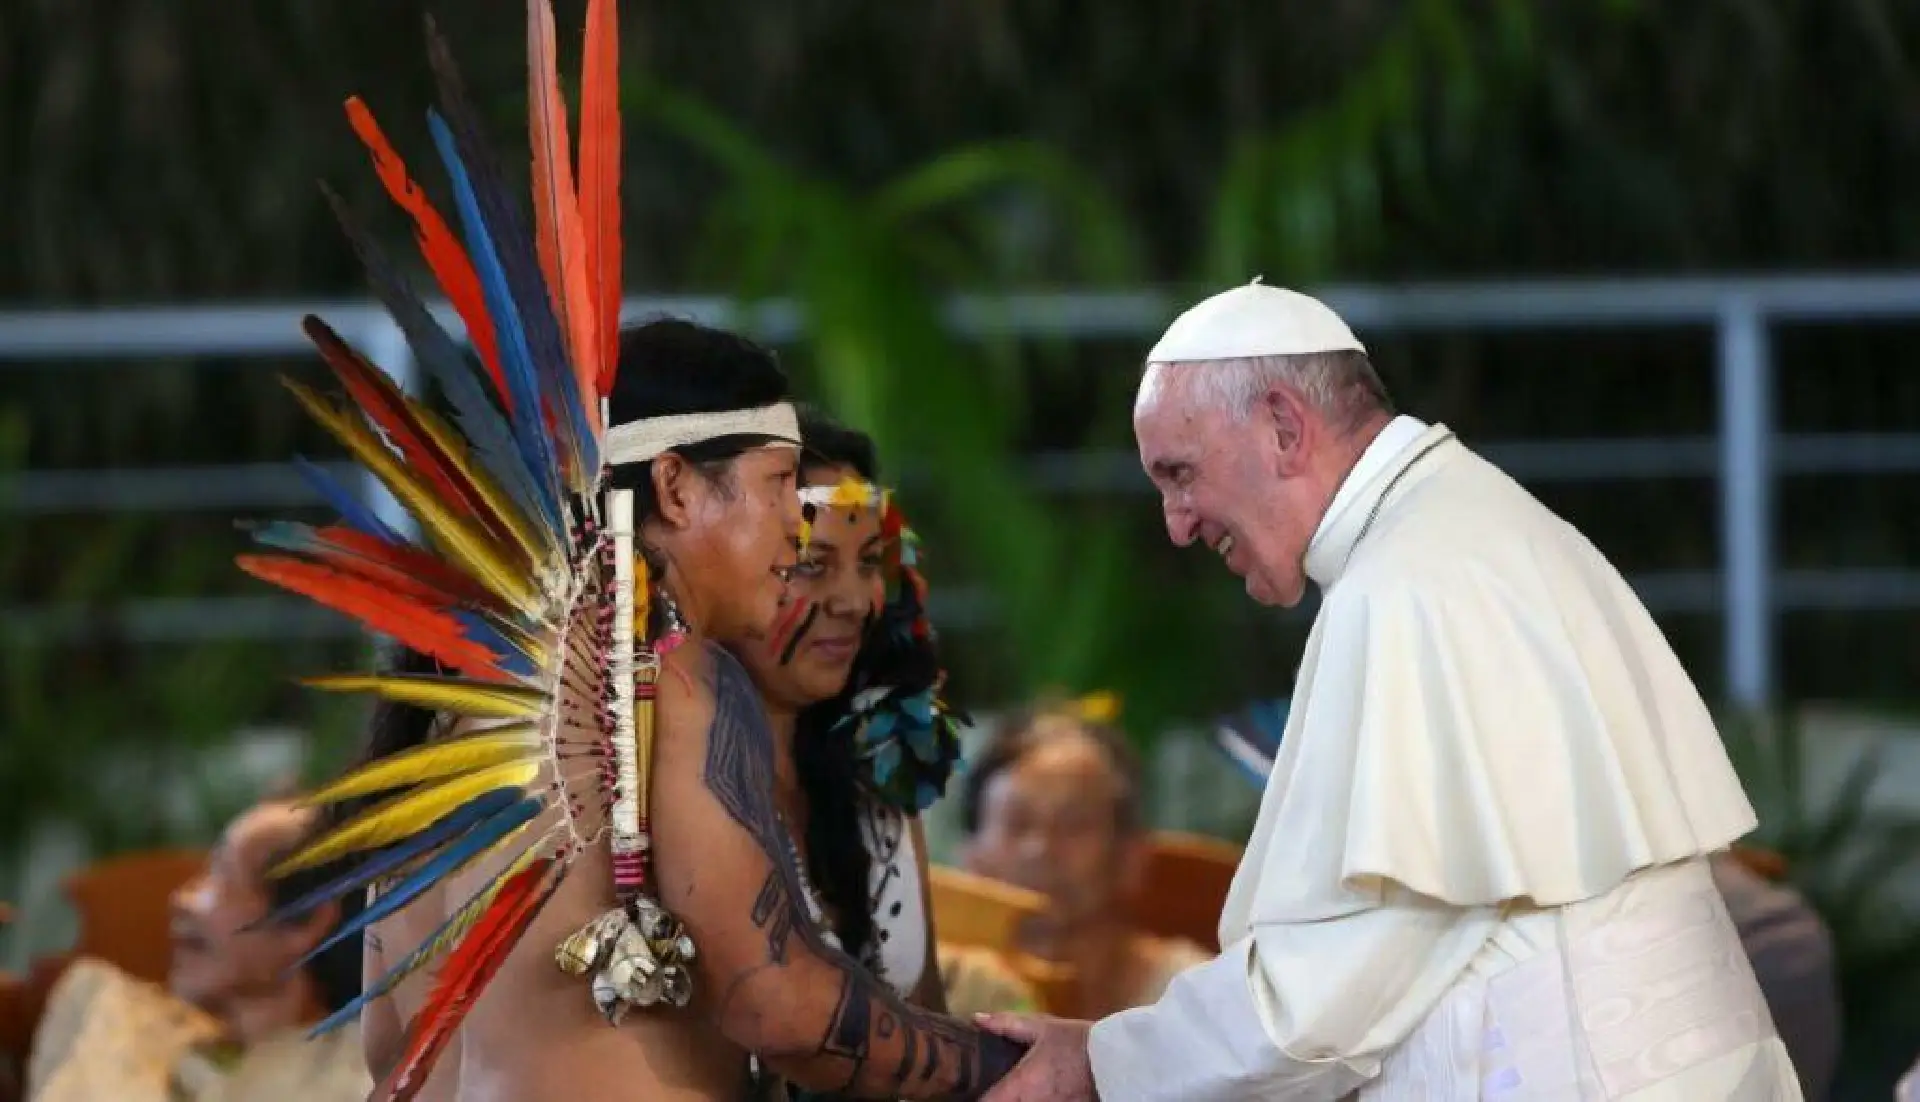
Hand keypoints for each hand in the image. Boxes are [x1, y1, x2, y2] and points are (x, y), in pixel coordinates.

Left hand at [975, 1013, 1095, 1101]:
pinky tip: (1040, 1089)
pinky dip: (1036, 1099)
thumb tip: (978, 1019)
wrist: (1118, 1061)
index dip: (974, 1098)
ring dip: (1020, 1097)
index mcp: (1021, 1085)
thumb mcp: (1042, 1028)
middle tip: (995, 1082)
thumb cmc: (1079, 1043)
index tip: (967, 1090)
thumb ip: (1007, 1024)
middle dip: (998, 1095)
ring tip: (1019, 1086)